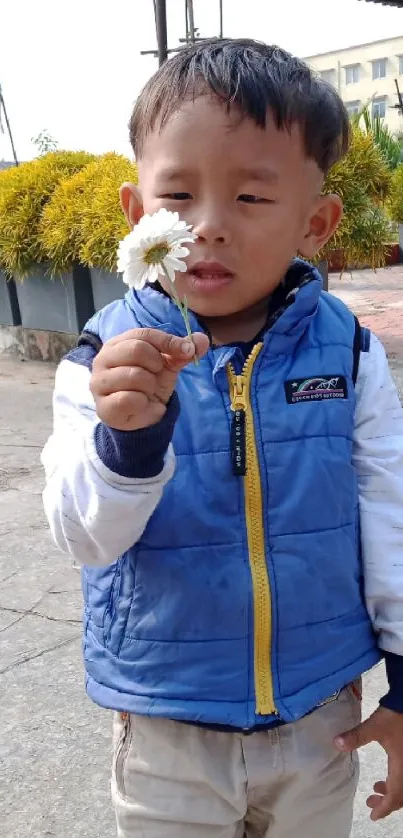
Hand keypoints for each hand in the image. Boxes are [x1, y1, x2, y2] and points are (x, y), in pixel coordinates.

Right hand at [91, 328, 208, 430]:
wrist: (141, 416)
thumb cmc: (149, 384)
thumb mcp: (168, 365)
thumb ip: (183, 351)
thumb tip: (202, 340)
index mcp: (118, 343)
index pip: (144, 334)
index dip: (168, 342)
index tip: (186, 352)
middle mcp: (103, 359)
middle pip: (137, 350)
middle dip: (156, 365)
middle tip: (157, 376)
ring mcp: (99, 382)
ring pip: (135, 375)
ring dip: (150, 387)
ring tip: (147, 392)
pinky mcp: (103, 405)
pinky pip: (130, 398)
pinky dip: (143, 403)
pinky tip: (142, 405)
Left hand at [335, 706, 402, 819]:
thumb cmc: (394, 716)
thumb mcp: (374, 727)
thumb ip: (356, 736)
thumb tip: (336, 743)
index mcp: (401, 766)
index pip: (395, 795)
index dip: (384, 808)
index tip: (373, 815)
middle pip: (401, 795)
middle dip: (386, 802)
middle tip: (370, 803)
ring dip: (391, 791)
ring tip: (375, 788)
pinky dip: (395, 782)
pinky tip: (386, 777)